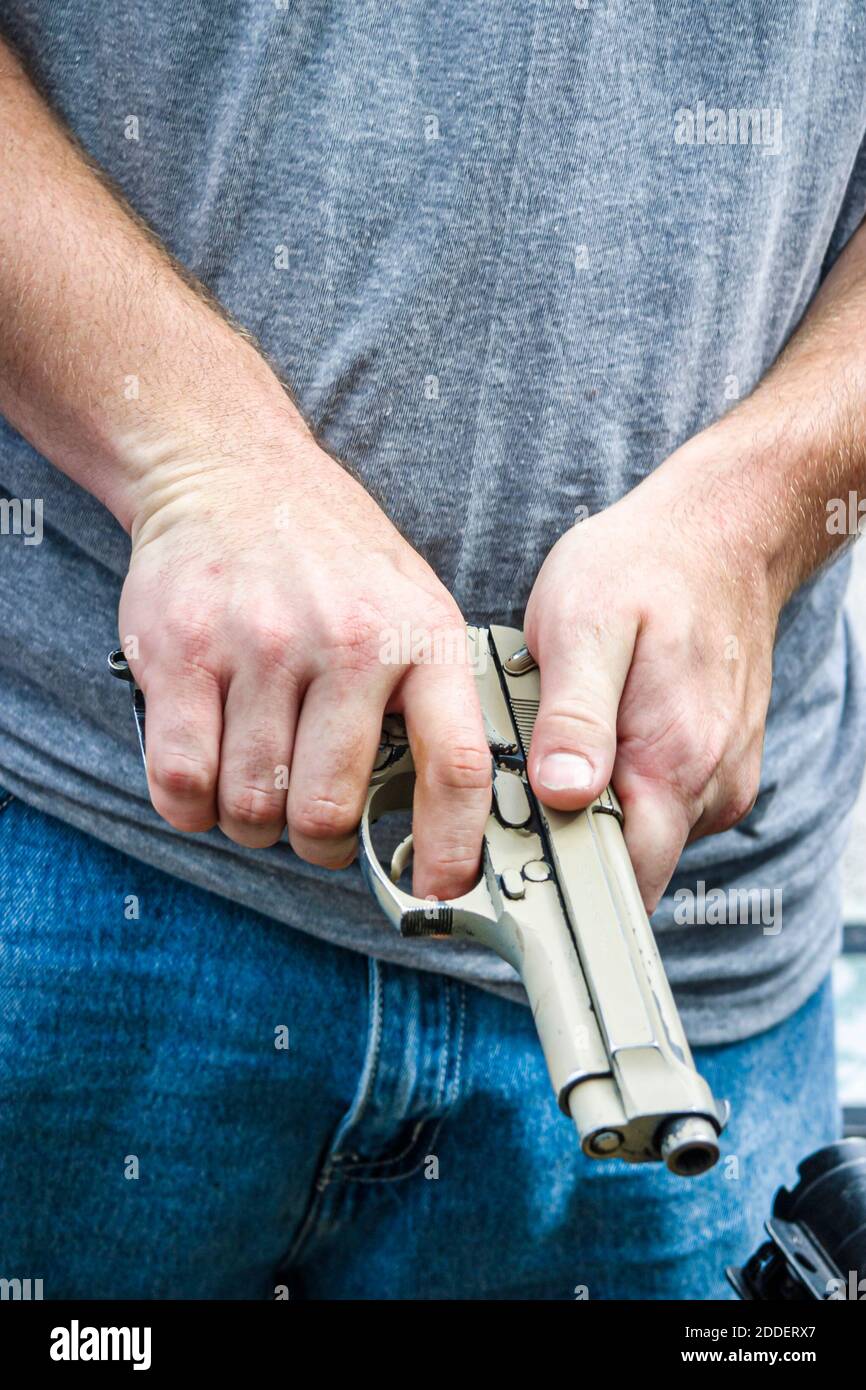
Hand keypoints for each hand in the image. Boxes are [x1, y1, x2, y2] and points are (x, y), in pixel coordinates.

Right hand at [118, 430, 489, 899]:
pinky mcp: (183, 652)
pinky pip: (182, 782)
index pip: (454, 767)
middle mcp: (346, 642)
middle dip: (320, 844)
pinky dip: (193, 807)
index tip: (441, 891)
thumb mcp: (412, 604)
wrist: (232, 471)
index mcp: (421, 637)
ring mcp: (261, 646)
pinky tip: (208, 778)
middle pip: (328, 812)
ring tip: (261, 789)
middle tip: (316, 825)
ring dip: (254, 826)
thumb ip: (430, 699)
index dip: (451, 848)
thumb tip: (448, 817)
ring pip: (252, 809)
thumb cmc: (330, 557)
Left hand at [523, 440, 779, 910]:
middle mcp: (711, 784)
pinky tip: (601, 733)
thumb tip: (560, 794)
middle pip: (632, 869)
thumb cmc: (645, 567)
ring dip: (596, 811)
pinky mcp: (719, 765)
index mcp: (674, 760)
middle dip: (571, 846)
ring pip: (645, 837)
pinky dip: (623, 784)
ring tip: (566, 743)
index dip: (561, 882)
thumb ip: (572, 717)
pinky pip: (662, 805)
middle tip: (522, 786)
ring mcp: (722, 778)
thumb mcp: (582, 624)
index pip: (624, 880)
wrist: (720, 532)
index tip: (510, 856)